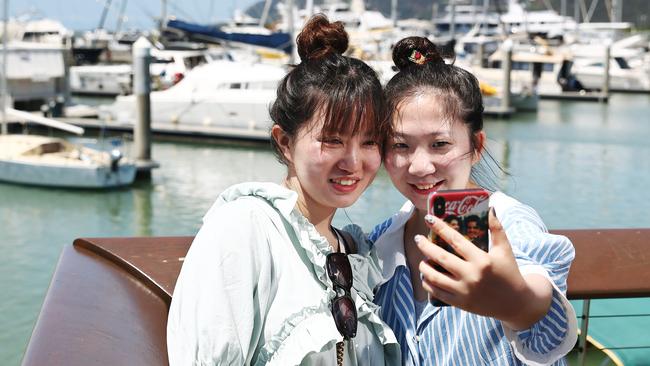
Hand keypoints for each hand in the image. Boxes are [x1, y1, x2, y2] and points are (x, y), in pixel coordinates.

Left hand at [416, 208, 551, 329]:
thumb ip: (496, 228)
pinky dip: (428, 283)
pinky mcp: (460, 303)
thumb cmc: (509, 272)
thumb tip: (490, 208)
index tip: (429, 218)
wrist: (515, 303)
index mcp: (482, 260)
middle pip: (441, 258)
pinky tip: (426, 276)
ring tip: (422, 259)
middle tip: (418, 239)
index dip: (440, 228)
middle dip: (426, 246)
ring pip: (435, 277)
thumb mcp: (505, 250)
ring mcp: (464, 290)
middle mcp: (471, 275)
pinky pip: (437, 292)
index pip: (455, 240)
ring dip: (424, 266)